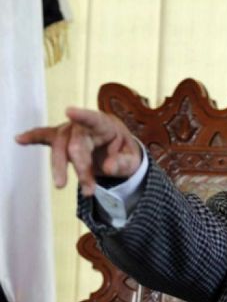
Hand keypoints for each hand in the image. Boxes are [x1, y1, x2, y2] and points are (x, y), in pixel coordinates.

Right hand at [15, 107, 141, 195]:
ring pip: (59, 146)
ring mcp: (71, 130)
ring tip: (61, 186)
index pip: (94, 119)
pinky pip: (45, 136)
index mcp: (106, 125)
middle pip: (76, 143)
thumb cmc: (125, 152)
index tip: (69, 112)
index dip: (82, 116)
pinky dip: (33, 137)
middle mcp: (85, 125)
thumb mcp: (133, 160)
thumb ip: (123, 163)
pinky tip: (20, 139)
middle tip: (89, 189)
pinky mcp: (62, 138)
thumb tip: (107, 168)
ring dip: (60, 167)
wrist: (119, 150)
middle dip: (81, 167)